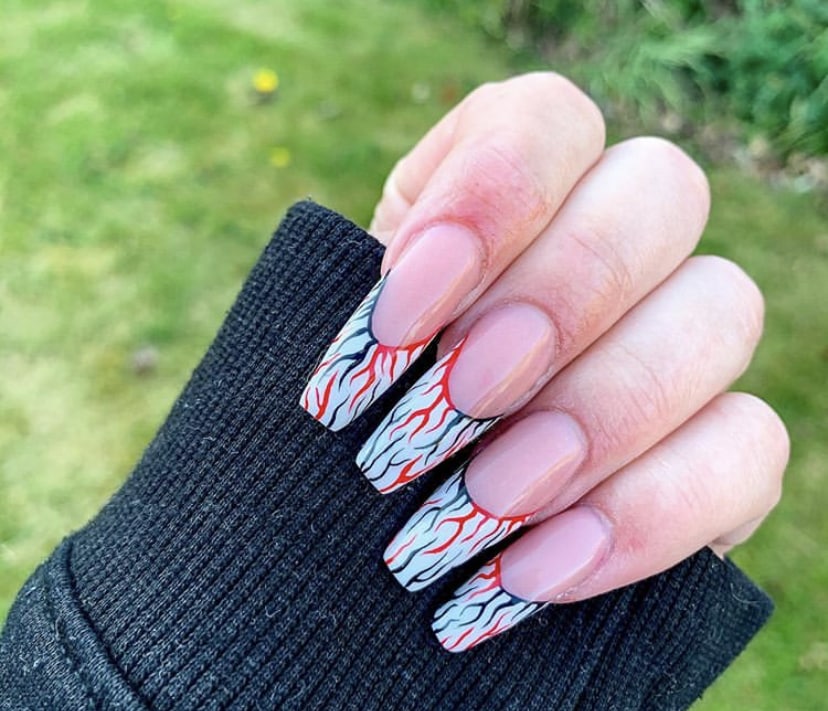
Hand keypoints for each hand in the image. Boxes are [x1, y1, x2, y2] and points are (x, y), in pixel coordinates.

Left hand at [300, 72, 788, 651]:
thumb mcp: (346, 364)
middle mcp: (617, 239)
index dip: (487, 199)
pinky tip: (539, 568)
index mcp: (512, 190)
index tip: (398, 317)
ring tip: (488, 498)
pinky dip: (644, 514)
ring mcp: (684, 338)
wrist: (402, 531)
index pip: (545, 120)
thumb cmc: (355, 430)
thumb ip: (375, 329)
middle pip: (659, 191)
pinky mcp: (724, 447)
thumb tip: (395, 341)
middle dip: (557, 298)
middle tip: (455, 399)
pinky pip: (749, 450)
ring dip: (600, 409)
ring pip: (724, 308)